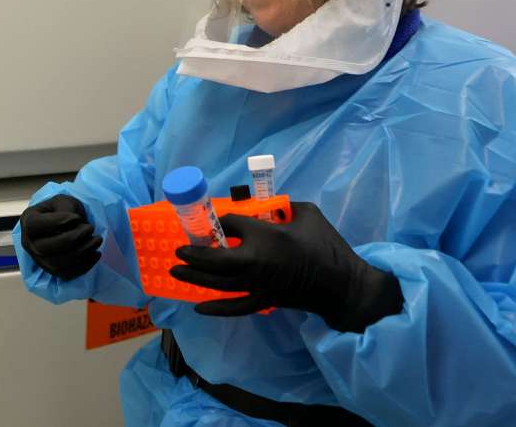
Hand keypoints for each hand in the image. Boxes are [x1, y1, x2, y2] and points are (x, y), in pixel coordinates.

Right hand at [19, 195, 101, 279]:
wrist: (66, 224)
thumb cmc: (62, 210)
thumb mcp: (64, 201)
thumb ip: (66, 209)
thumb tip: (74, 223)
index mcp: (28, 222)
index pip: (35, 225)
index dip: (57, 222)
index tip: (76, 217)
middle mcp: (29, 244)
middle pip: (45, 248)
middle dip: (73, 239)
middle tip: (89, 228)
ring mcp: (40, 260)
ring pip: (57, 263)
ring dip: (81, 252)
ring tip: (96, 240)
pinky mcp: (53, 272)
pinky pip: (67, 274)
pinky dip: (84, 265)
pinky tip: (95, 253)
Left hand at [170, 202, 402, 331]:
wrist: (341, 284)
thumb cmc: (326, 245)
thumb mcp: (306, 213)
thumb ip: (284, 207)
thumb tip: (267, 206)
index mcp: (266, 236)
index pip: (233, 225)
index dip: (223, 221)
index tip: (219, 220)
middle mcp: (255, 262)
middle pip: (216, 259)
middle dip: (194, 254)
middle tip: (177, 250)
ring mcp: (258, 285)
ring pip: (219, 283)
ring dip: (195, 278)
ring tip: (175, 272)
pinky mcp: (264, 301)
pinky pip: (235, 307)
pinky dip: (216, 308)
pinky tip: (199, 307)